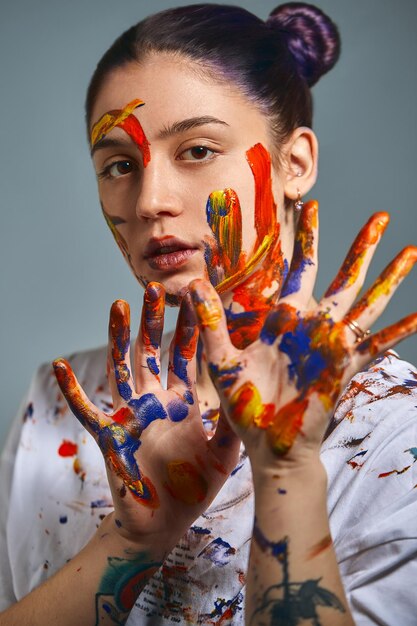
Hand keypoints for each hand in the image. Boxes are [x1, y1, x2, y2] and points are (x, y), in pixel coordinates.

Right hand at [53, 283, 239, 545]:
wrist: (163, 522)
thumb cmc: (193, 487)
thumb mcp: (223, 453)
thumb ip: (234, 423)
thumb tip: (251, 393)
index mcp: (184, 401)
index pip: (186, 356)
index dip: (189, 328)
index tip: (196, 299)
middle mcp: (157, 401)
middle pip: (153, 352)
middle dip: (154, 321)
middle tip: (155, 289)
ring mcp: (132, 414)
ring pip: (123, 368)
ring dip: (119, 338)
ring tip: (118, 305)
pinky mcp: (111, 434)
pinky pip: (88, 409)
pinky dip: (73, 390)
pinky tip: (61, 366)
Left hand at [189, 201, 416, 470]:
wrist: (267, 445)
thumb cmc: (245, 404)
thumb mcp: (221, 359)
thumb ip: (210, 322)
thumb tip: (193, 284)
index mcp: (284, 319)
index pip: (299, 267)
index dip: (307, 238)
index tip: (311, 205)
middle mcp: (313, 326)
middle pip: (344, 276)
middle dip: (362, 247)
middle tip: (380, 216)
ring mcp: (332, 345)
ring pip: (367, 302)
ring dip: (390, 277)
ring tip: (411, 251)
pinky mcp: (345, 367)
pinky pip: (377, 346)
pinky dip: (400, 332)